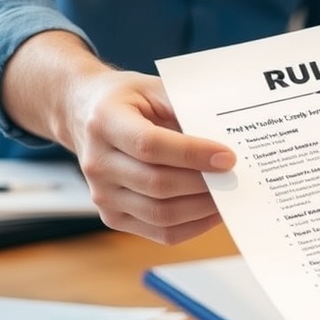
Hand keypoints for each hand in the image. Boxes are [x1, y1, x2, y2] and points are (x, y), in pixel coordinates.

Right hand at [1, 31, 234, 243]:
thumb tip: (225, 138)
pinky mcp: (112, 216)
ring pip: (161, 213)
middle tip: (236, 177)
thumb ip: (185, 108)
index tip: (227, 157)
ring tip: (229, 194)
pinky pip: (159, 231)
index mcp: (105, 122)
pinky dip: (193, 225)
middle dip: (204, 183)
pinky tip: (213, 210)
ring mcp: (102, 194)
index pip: (150, 146)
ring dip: (202, 207)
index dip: (192, 154)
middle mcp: (97, 162)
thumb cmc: (127, 100)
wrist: (82, 113)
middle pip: (157, 183)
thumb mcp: (153, 88)